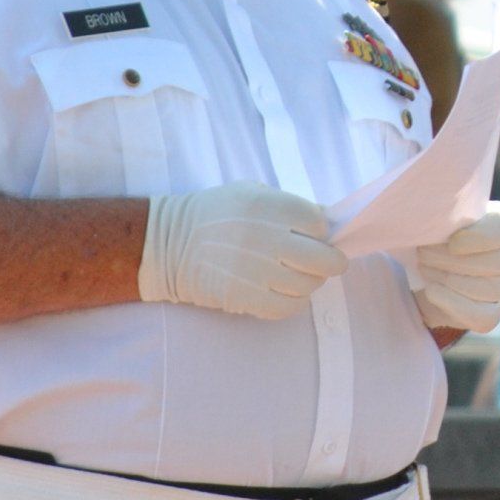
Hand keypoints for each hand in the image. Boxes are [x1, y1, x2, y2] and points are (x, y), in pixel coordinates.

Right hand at [140, 184, 344, 321]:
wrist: (169, 244)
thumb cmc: (214, 214)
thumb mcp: (250, 193)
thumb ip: (288, 204)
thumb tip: (326, 220)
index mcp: (269, 206)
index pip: (319, 223)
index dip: (321, 231)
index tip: (315, 235)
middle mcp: (268, 238)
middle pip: (323, 258)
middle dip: (330, 261)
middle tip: (326, 263)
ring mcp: (258, 271)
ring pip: (308, 285)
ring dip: (310, 282)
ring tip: (299, 276)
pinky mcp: (246, 297)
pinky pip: (288, 307)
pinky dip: (293, 302)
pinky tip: (285, 293)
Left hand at [412, 200, 499, 333]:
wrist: (439, 267)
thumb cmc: (445, 233)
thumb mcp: (451, 217)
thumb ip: (450, 213)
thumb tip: (433, 217)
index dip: (479, 238)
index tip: (451, 241)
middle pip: (493, 263)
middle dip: (450, 259)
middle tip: (423, 252)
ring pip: (481, 288)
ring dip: (444, 277)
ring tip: (424, 266)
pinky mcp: (492, 315)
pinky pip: (476, 315)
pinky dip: (449, 302)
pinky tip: (432, 289)